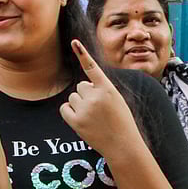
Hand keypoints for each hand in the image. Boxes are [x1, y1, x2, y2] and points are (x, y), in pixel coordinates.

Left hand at [59, 40, 142, 158]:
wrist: (123, 146)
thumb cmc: (121, 122)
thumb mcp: (117, 100)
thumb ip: (101, 90)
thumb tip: (81, 86)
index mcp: (108, 89)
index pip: (92, 68)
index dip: (82, 54)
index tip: (74, 42)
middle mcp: (95, 97)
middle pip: (80, 86)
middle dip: (87, 95)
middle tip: (100, 110)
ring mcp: (84, 109)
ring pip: (73, 97)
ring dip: (80, 104)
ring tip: (94, 117)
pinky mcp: (75, 121)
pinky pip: (64, 108)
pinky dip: (70, 113)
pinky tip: (83, 121)